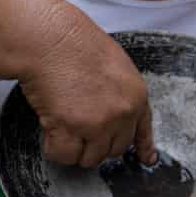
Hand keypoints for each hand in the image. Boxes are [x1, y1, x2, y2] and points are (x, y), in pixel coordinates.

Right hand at [19, 1, 155, 167]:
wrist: (52, 38)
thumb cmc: (76, 44)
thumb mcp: (117, 66)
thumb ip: (121, 93)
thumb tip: (116, 111)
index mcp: (136, 97)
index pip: (143, 131)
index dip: (142, 147)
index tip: (145, 158)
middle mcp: (123, 114)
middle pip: (115, 150)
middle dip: (96, 144)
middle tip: (79, 129)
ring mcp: (99, 123)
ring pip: (90, 158)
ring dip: (75, 148)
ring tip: (62, 126)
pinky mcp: (72, 128)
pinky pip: (65, 155)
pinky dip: (54, 148)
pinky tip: (49, 131)